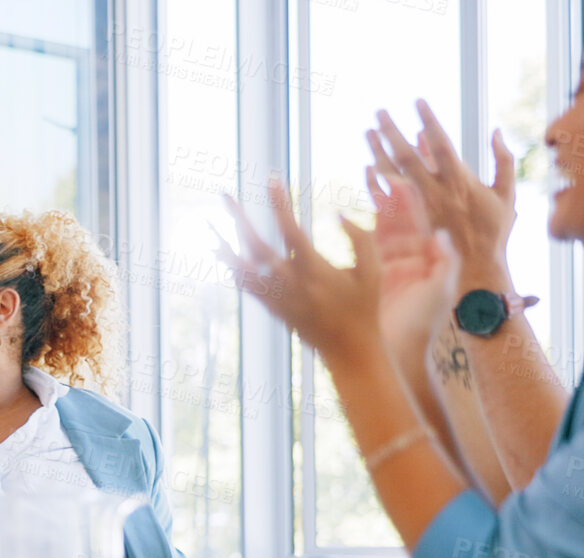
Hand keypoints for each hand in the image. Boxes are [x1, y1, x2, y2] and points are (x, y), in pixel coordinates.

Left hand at [217, 179, 382, 362]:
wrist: (349, 351)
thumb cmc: (365, 309)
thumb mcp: (373, 272)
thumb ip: (361, 239)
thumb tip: (339, 214)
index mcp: (315, 270)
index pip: (291, 228)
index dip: (280, 202)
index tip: (272, 178)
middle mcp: (290, 283)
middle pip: (256, 246)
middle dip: (238, 219)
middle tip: (225, 195)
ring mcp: (277, 297)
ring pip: (243, 267)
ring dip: (226, 244)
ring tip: (210, 225)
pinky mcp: (272, 308)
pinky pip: (246, 285)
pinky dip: (233, 267)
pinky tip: (222, 252)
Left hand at [368, 100, 515, 285]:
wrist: (475, 272)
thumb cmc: (494, 233)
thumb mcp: (508, 196)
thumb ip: (504, 161)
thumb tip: (497, 131)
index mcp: (460, 182)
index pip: (440, 144)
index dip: (429, 121)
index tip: (418, 101)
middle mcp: (435, 194)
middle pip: (407, 157)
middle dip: (393, 132)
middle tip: (380, 111)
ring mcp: (417, 211)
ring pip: (392, 177)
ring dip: (378, 152)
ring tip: (368, 132)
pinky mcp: (406, 226)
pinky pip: (385, 202)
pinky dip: (375, 184)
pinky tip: (367, 167)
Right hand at [372, 173, 461, 370]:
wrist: (400, 351)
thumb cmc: (424, 323)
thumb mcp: (442, 289)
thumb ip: (444, 259)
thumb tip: (437, 232)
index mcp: (426, 261)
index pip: (418, 223)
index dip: (410, 201)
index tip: (402, 179)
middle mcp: (405, 260)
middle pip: (397, 220)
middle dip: (390, 196)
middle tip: (380, 170)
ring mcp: (384, 269)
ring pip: (379, 230)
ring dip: (374, 206)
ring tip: (367, 181)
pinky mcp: (366, 279)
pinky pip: (361, 249)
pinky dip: (354, 230)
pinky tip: (343, 216)